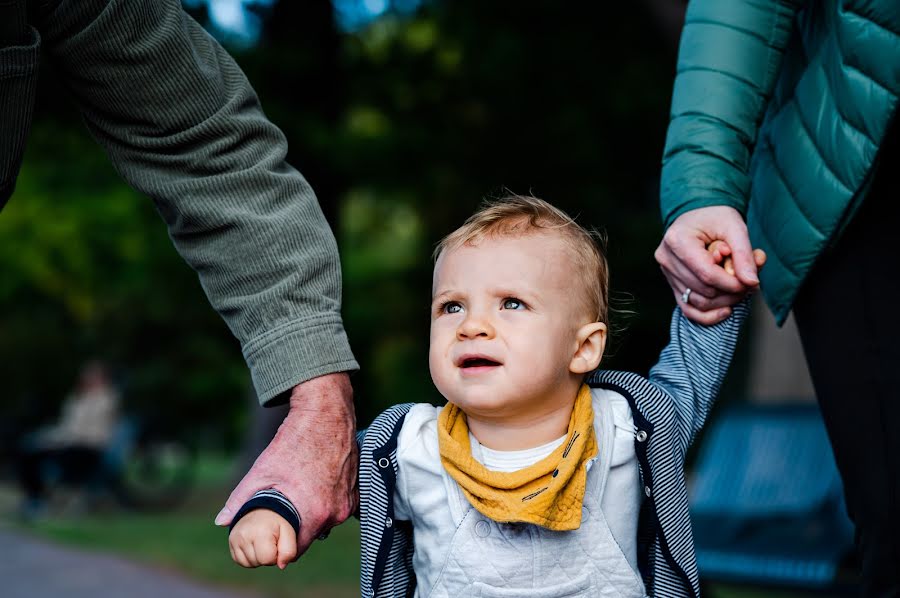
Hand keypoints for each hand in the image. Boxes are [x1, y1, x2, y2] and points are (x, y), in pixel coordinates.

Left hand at [216, 372, 357, 558]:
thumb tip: (222, 521)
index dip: (280, 550)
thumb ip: (241, 498)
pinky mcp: (355, 490)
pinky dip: (326, 503)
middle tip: (281, 517)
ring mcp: (348, 501)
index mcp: (314, 512)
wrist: (326, 413)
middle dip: (295, 531)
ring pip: (325, 521)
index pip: (295, 551)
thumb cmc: (295, 440)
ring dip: (312, 515)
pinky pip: (338, 508)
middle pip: (311, 536)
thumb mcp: (263, 469)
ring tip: (298, 497)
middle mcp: (336, 511)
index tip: (271, 541)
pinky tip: (315, 486)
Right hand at [229, 510, 297, 568]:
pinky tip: (254, 544)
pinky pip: (239, 560)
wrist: (264, 505)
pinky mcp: (231, 540)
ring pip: (248, 563)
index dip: (276, 555)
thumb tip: (281, 566)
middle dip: (267, 556)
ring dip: (258, 557)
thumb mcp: (289, 531)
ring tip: (263, 540)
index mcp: (260, 531)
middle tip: (270, 539)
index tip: (278, 542)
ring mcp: (235, 537)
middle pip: (258, 562)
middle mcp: (244, 534)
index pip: (267, 559)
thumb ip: (289, 550)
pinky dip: (248, 557)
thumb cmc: (279, 520)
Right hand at [655, 206, 758, 324]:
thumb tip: (751, 283)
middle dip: (731, 292)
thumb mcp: (735, 227)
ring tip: (740, 289)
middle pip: (703, 290)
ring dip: (724, 302)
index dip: (732, 283)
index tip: (751, 281)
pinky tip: (726, 311)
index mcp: (677, 240)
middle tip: (749, 283)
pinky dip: (708, 315)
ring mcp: (666, 273)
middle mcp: (666, 258)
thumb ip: (744, 255)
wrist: (699, 214)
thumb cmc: (716, 217)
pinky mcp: (671, 283)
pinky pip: (687, 309)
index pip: (706, 274)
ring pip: (698, 302)